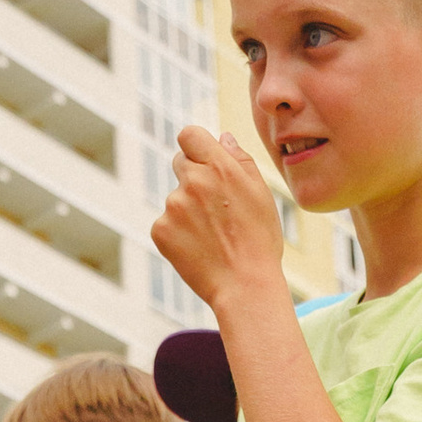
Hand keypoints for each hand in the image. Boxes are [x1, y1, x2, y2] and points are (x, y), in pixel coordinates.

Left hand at [152, 125, 286, 313]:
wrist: (245, 286)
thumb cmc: (259, 241)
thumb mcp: (261, 194)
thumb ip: (240, 160)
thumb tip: (222, 138)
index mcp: (219, 166)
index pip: (189, 135)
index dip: (196, 147)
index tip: (203, 161)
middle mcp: (193, 181)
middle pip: (180, 163)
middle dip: (193, 177)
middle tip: (215, 209)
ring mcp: (173, 206)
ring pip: (175, 198)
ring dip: (188, 211)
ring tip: (212, 237)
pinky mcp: (159, 230)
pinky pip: (165, 223)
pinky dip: (177, 234)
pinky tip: (198, 249)